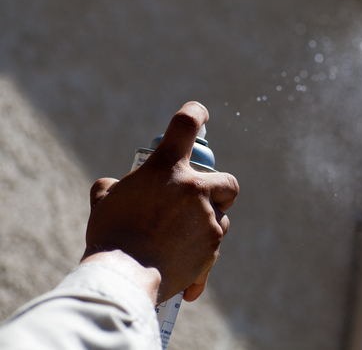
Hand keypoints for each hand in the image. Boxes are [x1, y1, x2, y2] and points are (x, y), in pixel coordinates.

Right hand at [81, 102, 239, 303]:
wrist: (123, 277)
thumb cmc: (110, 237)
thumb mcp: (104, 203)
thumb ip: (112, 188)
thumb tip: (111, 186)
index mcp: (166, 169)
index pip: (185, 125)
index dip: (195, 113)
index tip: (200, 113)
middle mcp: (194, 190)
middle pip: (228, 182)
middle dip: (220, 191)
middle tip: (200, 202)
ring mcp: (207, 219)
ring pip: (221, 218)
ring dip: (207, 225)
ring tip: (180, 240)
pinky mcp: (212, 247)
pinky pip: (213, 249)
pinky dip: (200, 257)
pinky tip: (185, 271)